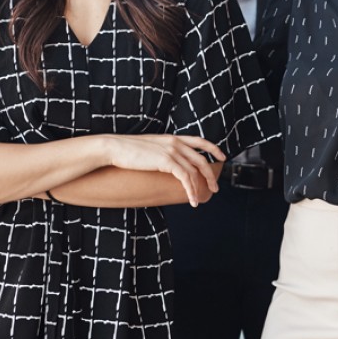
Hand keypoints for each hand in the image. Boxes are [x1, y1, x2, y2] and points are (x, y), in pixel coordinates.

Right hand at [103, 134, 225, 207]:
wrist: (115, 147)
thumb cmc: (128, 150)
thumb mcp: (150, 147)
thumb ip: (163, 152)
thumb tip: (168, 164)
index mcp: (172, 138)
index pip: (200, 141)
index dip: (213, 148)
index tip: (222, 157)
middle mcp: (175, 143)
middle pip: (201, 159)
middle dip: (210, 175)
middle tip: (215, 188)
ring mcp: (171, 151)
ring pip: (194, 171)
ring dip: (199, 188)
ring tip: (198, 200)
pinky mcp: (166, 161)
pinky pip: (185, 178)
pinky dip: (190, 190)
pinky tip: (191, 199)